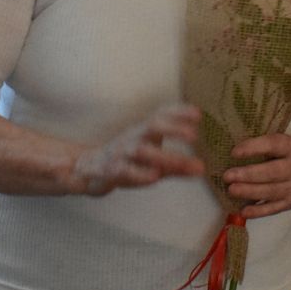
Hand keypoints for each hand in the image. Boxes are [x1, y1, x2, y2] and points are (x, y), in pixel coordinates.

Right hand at [72, 104, 204, 195]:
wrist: (89, 168)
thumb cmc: (127, 161)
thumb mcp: (153, 161)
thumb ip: (177, 165)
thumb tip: (201, 169)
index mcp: (143, 130)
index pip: (161, 114)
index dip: (179, 112)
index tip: (198, 114)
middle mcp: (133, 137)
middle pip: (153, 126)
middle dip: (173, 128)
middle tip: (194, 135)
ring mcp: (121, 153)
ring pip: (142, 150)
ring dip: (163, 155)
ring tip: (182, 162)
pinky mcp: (111, 170)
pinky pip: (125, 170)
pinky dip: (139, 173)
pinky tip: (155, 177)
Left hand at [223, 132, 290, 218]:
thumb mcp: (284, 140)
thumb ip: (264, 145)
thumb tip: (232, 152)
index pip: (273, 145)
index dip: (253, 148)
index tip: (234, 152)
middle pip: (273, 172)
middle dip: (249, 175)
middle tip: (228, 176)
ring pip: (273, 191)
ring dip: (250, 192)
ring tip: (231, 190)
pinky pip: (276, 208)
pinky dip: (259, 211)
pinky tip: (243, 211)